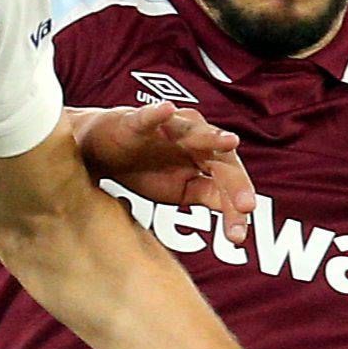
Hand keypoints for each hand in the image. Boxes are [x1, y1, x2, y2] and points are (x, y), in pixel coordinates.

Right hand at [74, 100, 256, 232]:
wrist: (101, 150)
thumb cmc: (145, 167)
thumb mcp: (179, 190)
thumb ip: (207, 195)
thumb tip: (237, 215)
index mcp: (206, 158)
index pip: (228, 183)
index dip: (234, 209)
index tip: (237, 238)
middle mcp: (195, 138)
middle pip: (221, 160)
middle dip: (234, 183)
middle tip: (246, 207)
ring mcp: (168, 127)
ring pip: (195, 132)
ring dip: (212, 137)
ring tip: (229, 141)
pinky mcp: (139, 121)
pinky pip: (149, 116)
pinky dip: (158, 113)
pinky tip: (166, 110)